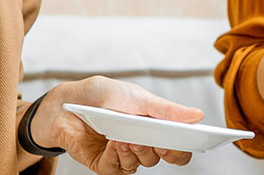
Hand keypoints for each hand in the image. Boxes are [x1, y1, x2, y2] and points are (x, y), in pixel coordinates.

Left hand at [31, 76, 203, 173]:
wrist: (66, 102)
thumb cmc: (102, 96)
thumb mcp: (135, 96)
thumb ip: (165, 109)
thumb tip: (197, 115)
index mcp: (153, 127)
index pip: (177, 146)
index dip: (184, 148)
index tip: (189, 141)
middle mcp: (141, 143)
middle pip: (161, 158)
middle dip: (161, 150)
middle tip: (158, 140)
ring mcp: (123, 154)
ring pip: (141, 164)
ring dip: (137, 151)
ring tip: (128, 136)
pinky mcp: (104, 163)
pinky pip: (117, 168)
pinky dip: (118, 156)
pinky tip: (114, 142)